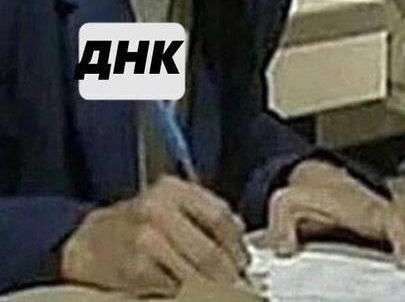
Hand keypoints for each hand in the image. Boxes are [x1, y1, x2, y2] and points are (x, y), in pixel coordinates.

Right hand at [60, 176, 247, 297]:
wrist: (85, 239)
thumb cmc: (133, 222)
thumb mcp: (167, 201)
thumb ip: (202, 211)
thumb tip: (239, 235)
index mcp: (173, 189)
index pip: (219, 215)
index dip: (236, 243)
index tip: (244, 261)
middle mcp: (159, 209)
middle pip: (208, 248)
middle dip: (228, 272)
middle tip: (238, 286)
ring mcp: (146, 239)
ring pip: (194, 271)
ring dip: (211, 287)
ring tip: (220, 292)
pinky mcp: (134, 268)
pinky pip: (172, 287)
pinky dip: (185, 294)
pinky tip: (189, 294)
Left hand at [267, 160, 404, 269]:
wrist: (316, 179)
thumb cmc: (307, 196)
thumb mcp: (286, 204)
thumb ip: (283, 225)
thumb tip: (285, 250)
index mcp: (360, 209)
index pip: (389, 221)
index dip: (401, 239)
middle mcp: (380, 209)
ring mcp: (390, 212)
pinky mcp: (394, 219)